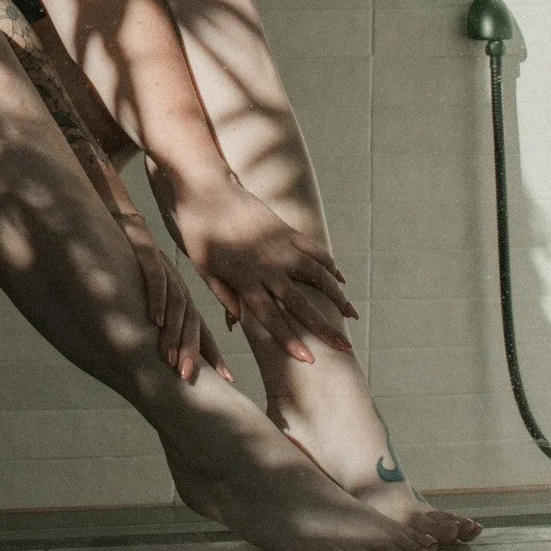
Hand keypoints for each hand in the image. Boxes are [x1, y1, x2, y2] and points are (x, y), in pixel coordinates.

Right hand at [111, 205, 232, 384]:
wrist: (127, 222)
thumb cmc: (139, 264)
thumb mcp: (155, 293)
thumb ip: (164, 320)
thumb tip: (168, 354)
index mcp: (182, 297)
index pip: (200, 329)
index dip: (213, 354)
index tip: (228, 380)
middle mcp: (179, 286)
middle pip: (190, 322)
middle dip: (191, 351)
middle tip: (188, 379)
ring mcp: (165, 271)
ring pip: (175, 305)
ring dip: (172, 332)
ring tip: (170, 358)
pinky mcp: (147, 255)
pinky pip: (155, 280)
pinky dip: (155, 300)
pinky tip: (153, 319)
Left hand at [149, 169, 357, 364]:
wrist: (206, 190)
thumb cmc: (199, 232)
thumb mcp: (204, 269)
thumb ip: (224, 295)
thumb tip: (237, 321)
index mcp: (245, 280)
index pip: (272, 319)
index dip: (291, 341)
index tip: (309, 360)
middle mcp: (268, 266)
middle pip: (301, 304)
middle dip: (324, 328)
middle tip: (345, 347)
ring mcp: (281, 247)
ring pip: (317, 276)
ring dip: (337, 297)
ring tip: (351, 315)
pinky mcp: (287, 230)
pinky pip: (315, 250)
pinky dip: (330, 266)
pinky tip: (340, 279)